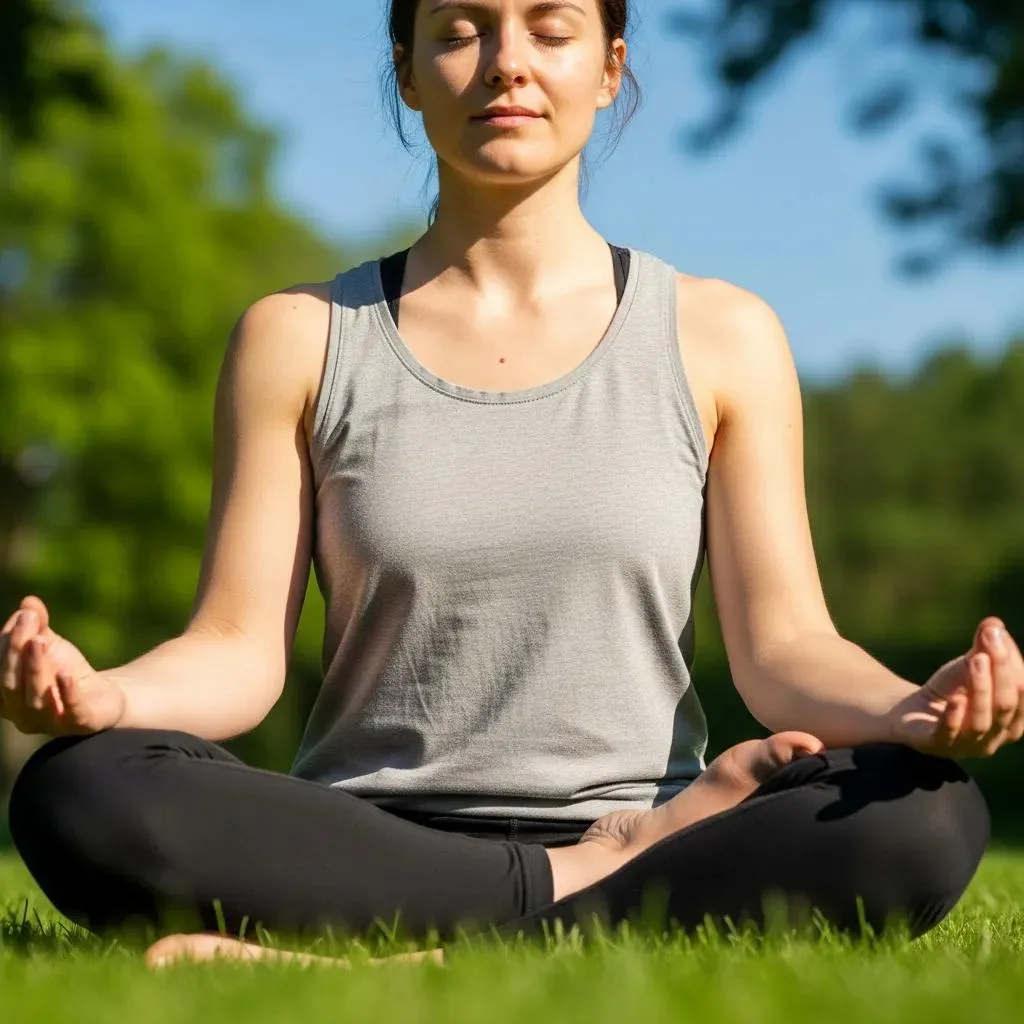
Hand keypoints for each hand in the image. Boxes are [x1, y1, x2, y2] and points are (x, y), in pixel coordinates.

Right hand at [0, 595, 124, 735]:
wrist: (103, 698)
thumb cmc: (65, 671)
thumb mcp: (51, 645)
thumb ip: (37, 625)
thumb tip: (29, 602)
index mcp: (6, 696)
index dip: (6, 644)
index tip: (24, 616)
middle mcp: (21, 714)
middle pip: (10, 683)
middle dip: (15, 651)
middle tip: (27, 622)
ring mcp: (50, 722)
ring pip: (35, 698)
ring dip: (36, 667)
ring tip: (40, 640)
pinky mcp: (81, 723)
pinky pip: (71, 709)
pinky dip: (66, 692)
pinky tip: (66, 674)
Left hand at [890, 616, 1023, 758]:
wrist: (911, 711)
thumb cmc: (951, 689)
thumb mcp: (969, 666)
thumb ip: (984, 647)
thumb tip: (994, 623)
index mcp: (1012, 720)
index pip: (1020, 693)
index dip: (1012, 666)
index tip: (996, 635)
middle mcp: (995, 737)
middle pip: (1005, 707)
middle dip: (999, 675)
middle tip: (985, 648)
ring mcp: (966, 746)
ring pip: (981, 722)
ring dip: (981, 689)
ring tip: (974, 661)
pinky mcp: (937, 746)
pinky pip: (949, 735)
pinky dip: (955, 717)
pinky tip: (956, 699)